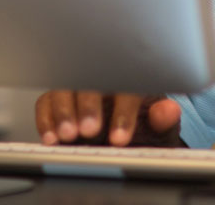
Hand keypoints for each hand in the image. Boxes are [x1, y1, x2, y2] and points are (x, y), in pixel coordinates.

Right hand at [34, 91, 181, 146]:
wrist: (125, 133)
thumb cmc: (144, 125)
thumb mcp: (159, 127)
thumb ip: (164, 120)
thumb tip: (168, 111)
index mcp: (133, 77)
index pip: (129, 86)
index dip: (124, 112)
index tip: (120, 139)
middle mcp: (103, 75)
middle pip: (91, 78)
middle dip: (89, 106)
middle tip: (90, 131)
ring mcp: (79, 85)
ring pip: (65, 86)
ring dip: (64, 110)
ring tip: (69, 135)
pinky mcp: (58, 98)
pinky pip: (46, 100)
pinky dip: (46, 118)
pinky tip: (51, 137)